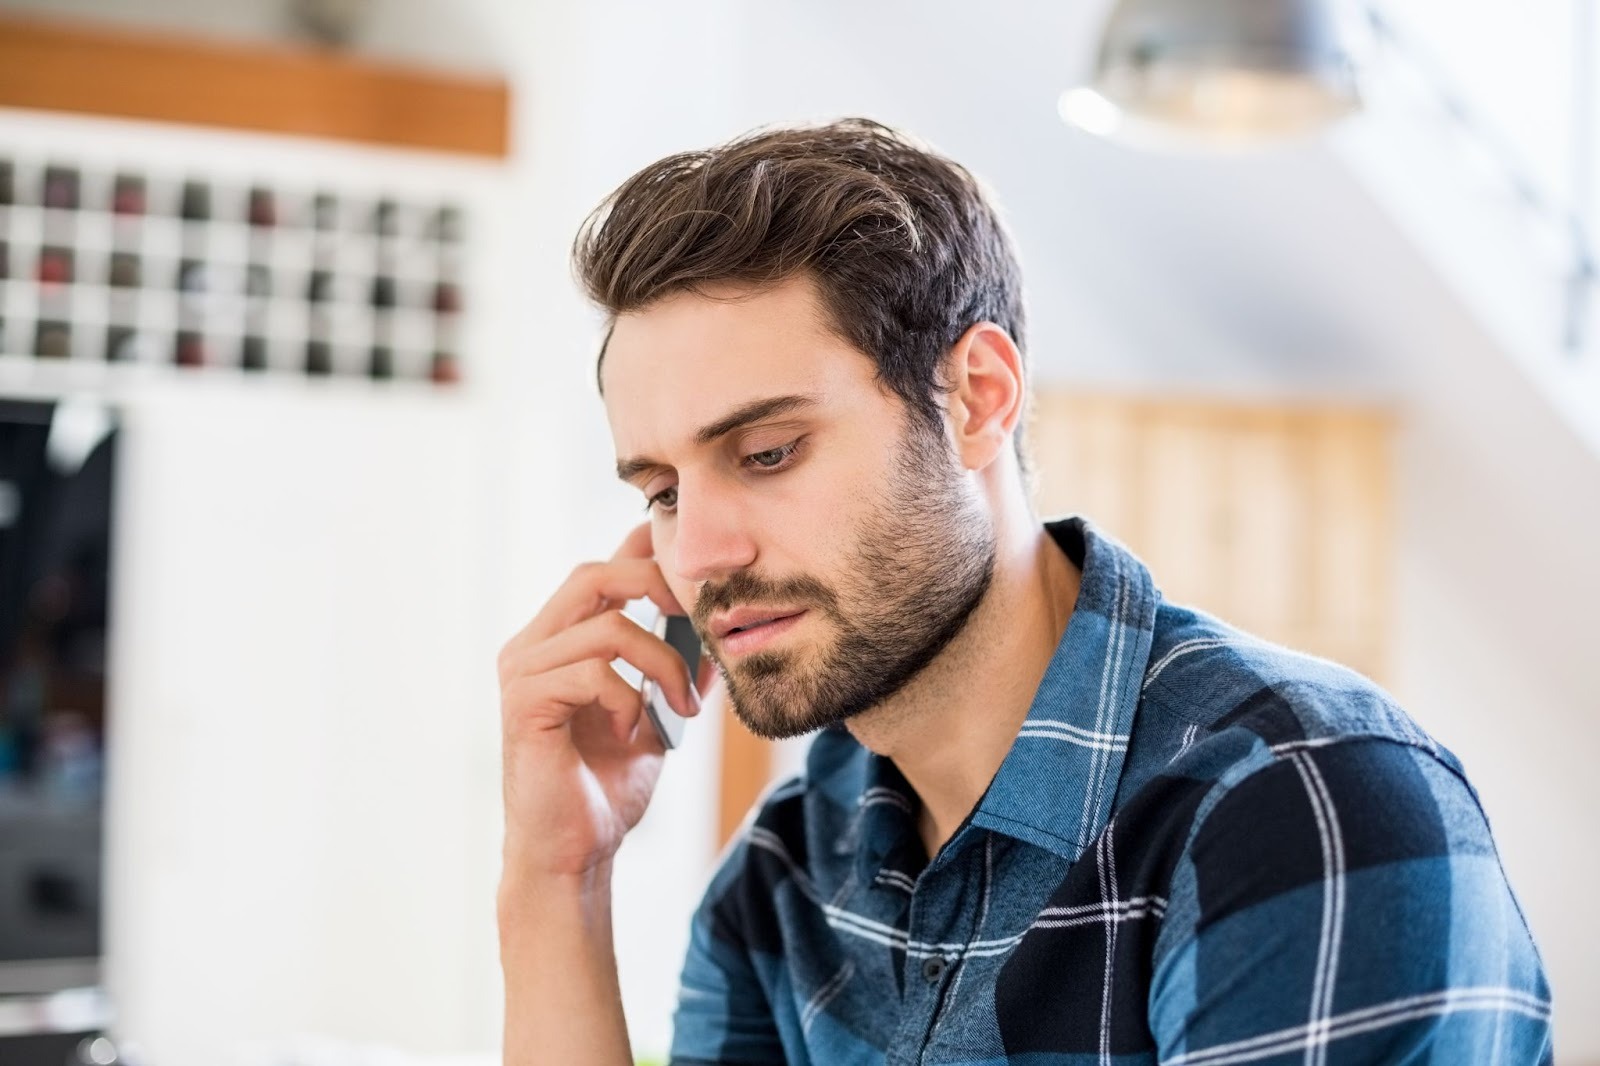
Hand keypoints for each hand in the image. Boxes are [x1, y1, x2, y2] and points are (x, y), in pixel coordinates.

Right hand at [497, 522, 703, 881]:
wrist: (573, 854)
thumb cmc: (606, 787)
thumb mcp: (656, 718)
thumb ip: (674, 671)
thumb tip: (717, 633)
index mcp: (558, 641)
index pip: (599, 571)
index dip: (643, 552)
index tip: (694, 569)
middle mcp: (531, 646)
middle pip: (594, 575)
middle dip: (655, 587)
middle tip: (697, 621)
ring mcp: (522, 672)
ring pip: (607, 628)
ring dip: (661, 663)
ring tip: (682, 705)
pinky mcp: (524, 702)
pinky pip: (593, 672)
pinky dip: (629, 699)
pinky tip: (633, 731)